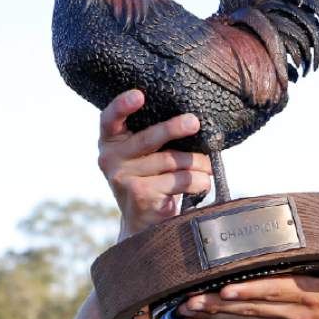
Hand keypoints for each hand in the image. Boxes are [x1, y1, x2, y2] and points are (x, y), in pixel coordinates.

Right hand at [97, 89, 212, 237]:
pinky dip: (199, 181)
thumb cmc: (151, 179)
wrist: (143, 223)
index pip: (109, 119)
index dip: (122, 105)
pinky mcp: (141, 195)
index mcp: (110, 142)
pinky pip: (181, 180)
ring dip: (199, 163)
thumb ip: (156, 139)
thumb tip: (193, 122)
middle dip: (174, 129)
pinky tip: (202, 183)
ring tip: (208, 166)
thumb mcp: (144, 156)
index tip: (139, 95)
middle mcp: (110, 159)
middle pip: (148, 139)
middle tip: (194, 122)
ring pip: (173, 161)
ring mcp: (123, 178)